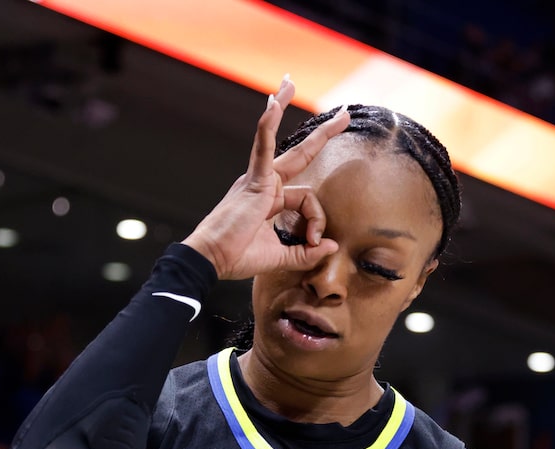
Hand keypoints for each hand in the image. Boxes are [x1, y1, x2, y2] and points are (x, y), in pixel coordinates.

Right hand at [181, 76, 351, 279]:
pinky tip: (273, 103)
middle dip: (322, 133)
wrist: (210, 260)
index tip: (315, 243)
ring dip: (283, 107)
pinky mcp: (253, 180)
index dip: (317, 221)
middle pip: (300, 153)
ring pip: (280, 140)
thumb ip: (306, 253)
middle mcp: (265, 184)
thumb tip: (332, 247)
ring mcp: (257, 179)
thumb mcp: (281, 257)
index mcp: (271, 199)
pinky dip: (267, 125)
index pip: (308, 199)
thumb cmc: (237, 257)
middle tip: (344, 113)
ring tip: (290, 82)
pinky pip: (262, 146)